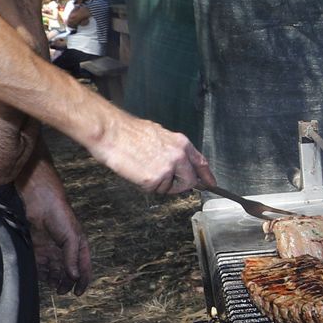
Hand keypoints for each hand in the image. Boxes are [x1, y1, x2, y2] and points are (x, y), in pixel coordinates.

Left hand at [19, 167, 93, 294]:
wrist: (40, 202)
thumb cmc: (61, 216)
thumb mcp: (71, 238)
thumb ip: (72, 258)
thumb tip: (74, 277)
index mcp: (79, 246)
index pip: (84, 268)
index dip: (82, 282)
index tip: (77, 293)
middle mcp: (66, 250)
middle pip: (68, 272)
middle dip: (66, 282)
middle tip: (62, 291)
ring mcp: (52, 249)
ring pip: (54, 270)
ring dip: (54, 279)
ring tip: (53, 287)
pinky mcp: (38, 248)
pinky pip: (41, 265)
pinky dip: (42, 273)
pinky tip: (42, 279)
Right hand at [90, 111, 211, 194]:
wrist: (111, 133)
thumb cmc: (129, 132)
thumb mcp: (159, 135)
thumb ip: (172, 150)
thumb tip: (178, 163)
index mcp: (181, 143)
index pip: (201, 163)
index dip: (207, 176)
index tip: (211, 184)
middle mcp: (178, 156)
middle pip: (189, 181)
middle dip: (179, 185)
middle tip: (165, 182)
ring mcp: (167, 169)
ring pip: (169, 188)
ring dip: (158, 184)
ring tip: (143, 168)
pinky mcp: (153, 180)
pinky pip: (154, 190)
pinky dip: (145, 185)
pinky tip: (137, 172)